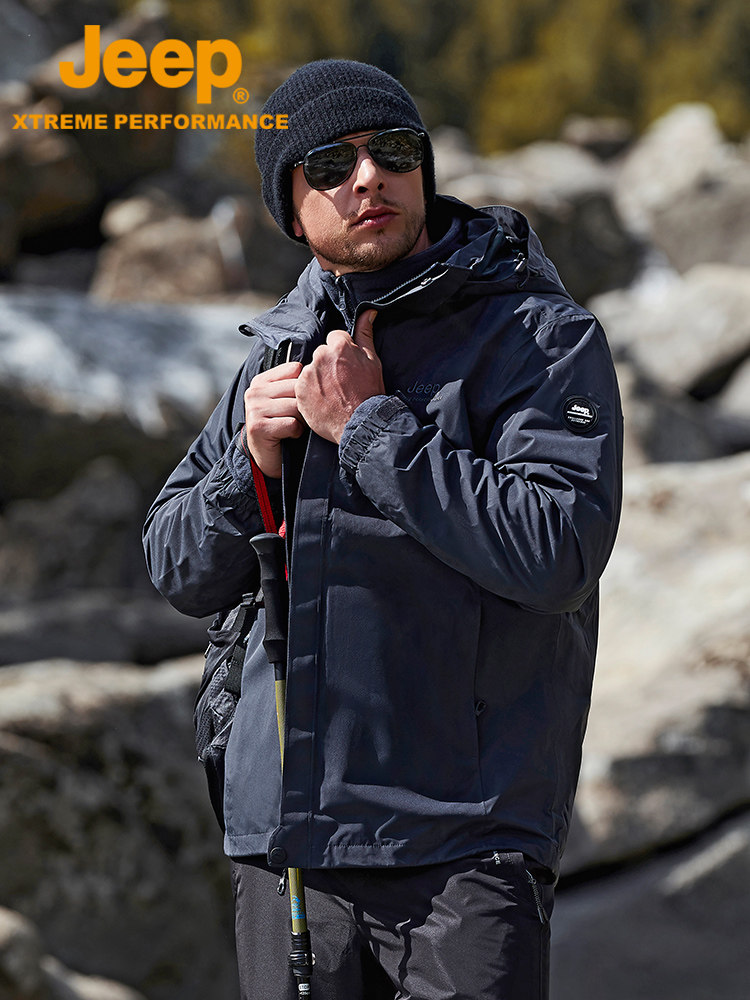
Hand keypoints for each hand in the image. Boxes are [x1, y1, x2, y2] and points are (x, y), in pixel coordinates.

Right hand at [244, 360, 304, 477]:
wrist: (267, 457)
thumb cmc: (282, 426)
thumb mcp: (285, 400)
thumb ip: (294, 384)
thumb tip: (321, 367)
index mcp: (261, 381)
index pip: (295, 369)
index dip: (305, 386)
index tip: (299, 401)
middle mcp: (254, 392)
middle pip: (297, 388)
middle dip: (304, 405)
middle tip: (299, 418)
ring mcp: (254, 409)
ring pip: (295, 406)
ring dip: (301, 420)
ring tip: (294, 426)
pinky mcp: (258, 427)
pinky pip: (292, 424)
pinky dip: (296, 432)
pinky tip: (289, 435)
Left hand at [295, 310, 383, 443]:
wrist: (360, 422)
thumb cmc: (369, 392)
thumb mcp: (373, 360)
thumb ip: (365, 334)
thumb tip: (367, 312)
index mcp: (339, 345)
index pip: (335, 340)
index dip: (342, 354)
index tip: (347, 368)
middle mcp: (321, 355)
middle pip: (321, 354)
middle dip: (329, 365)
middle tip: (340, 383)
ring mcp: (309, 373)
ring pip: (312, 370)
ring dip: (319, 379)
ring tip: (332, 394)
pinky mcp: (300, 390)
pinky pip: (302, 386)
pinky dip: (310, 393)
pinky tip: (323, 401)